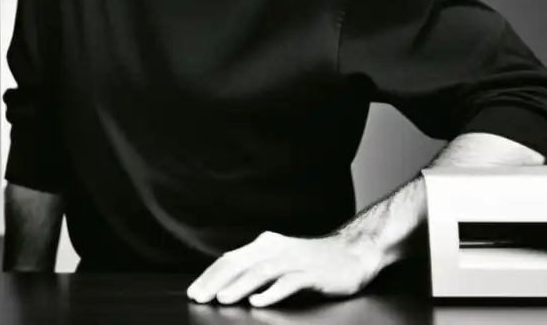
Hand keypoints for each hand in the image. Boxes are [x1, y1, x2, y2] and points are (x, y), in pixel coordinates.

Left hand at [186, 230, 383, 307]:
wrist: (352, 253)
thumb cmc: (313, 261)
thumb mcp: (280, 260)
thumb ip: (256, 268)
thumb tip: (226, 283)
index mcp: (265, 245)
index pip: (230, 259)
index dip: (210, 275)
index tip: (194, 290)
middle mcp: (276, 248)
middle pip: (240, 263)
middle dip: (216, 281)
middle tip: (199, 297)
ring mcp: (293, 260)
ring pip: (260, 271)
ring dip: (239, 285)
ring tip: (222, 298)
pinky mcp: (310, 272)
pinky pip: (287, 282)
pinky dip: (271, 292)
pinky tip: (258, 302)